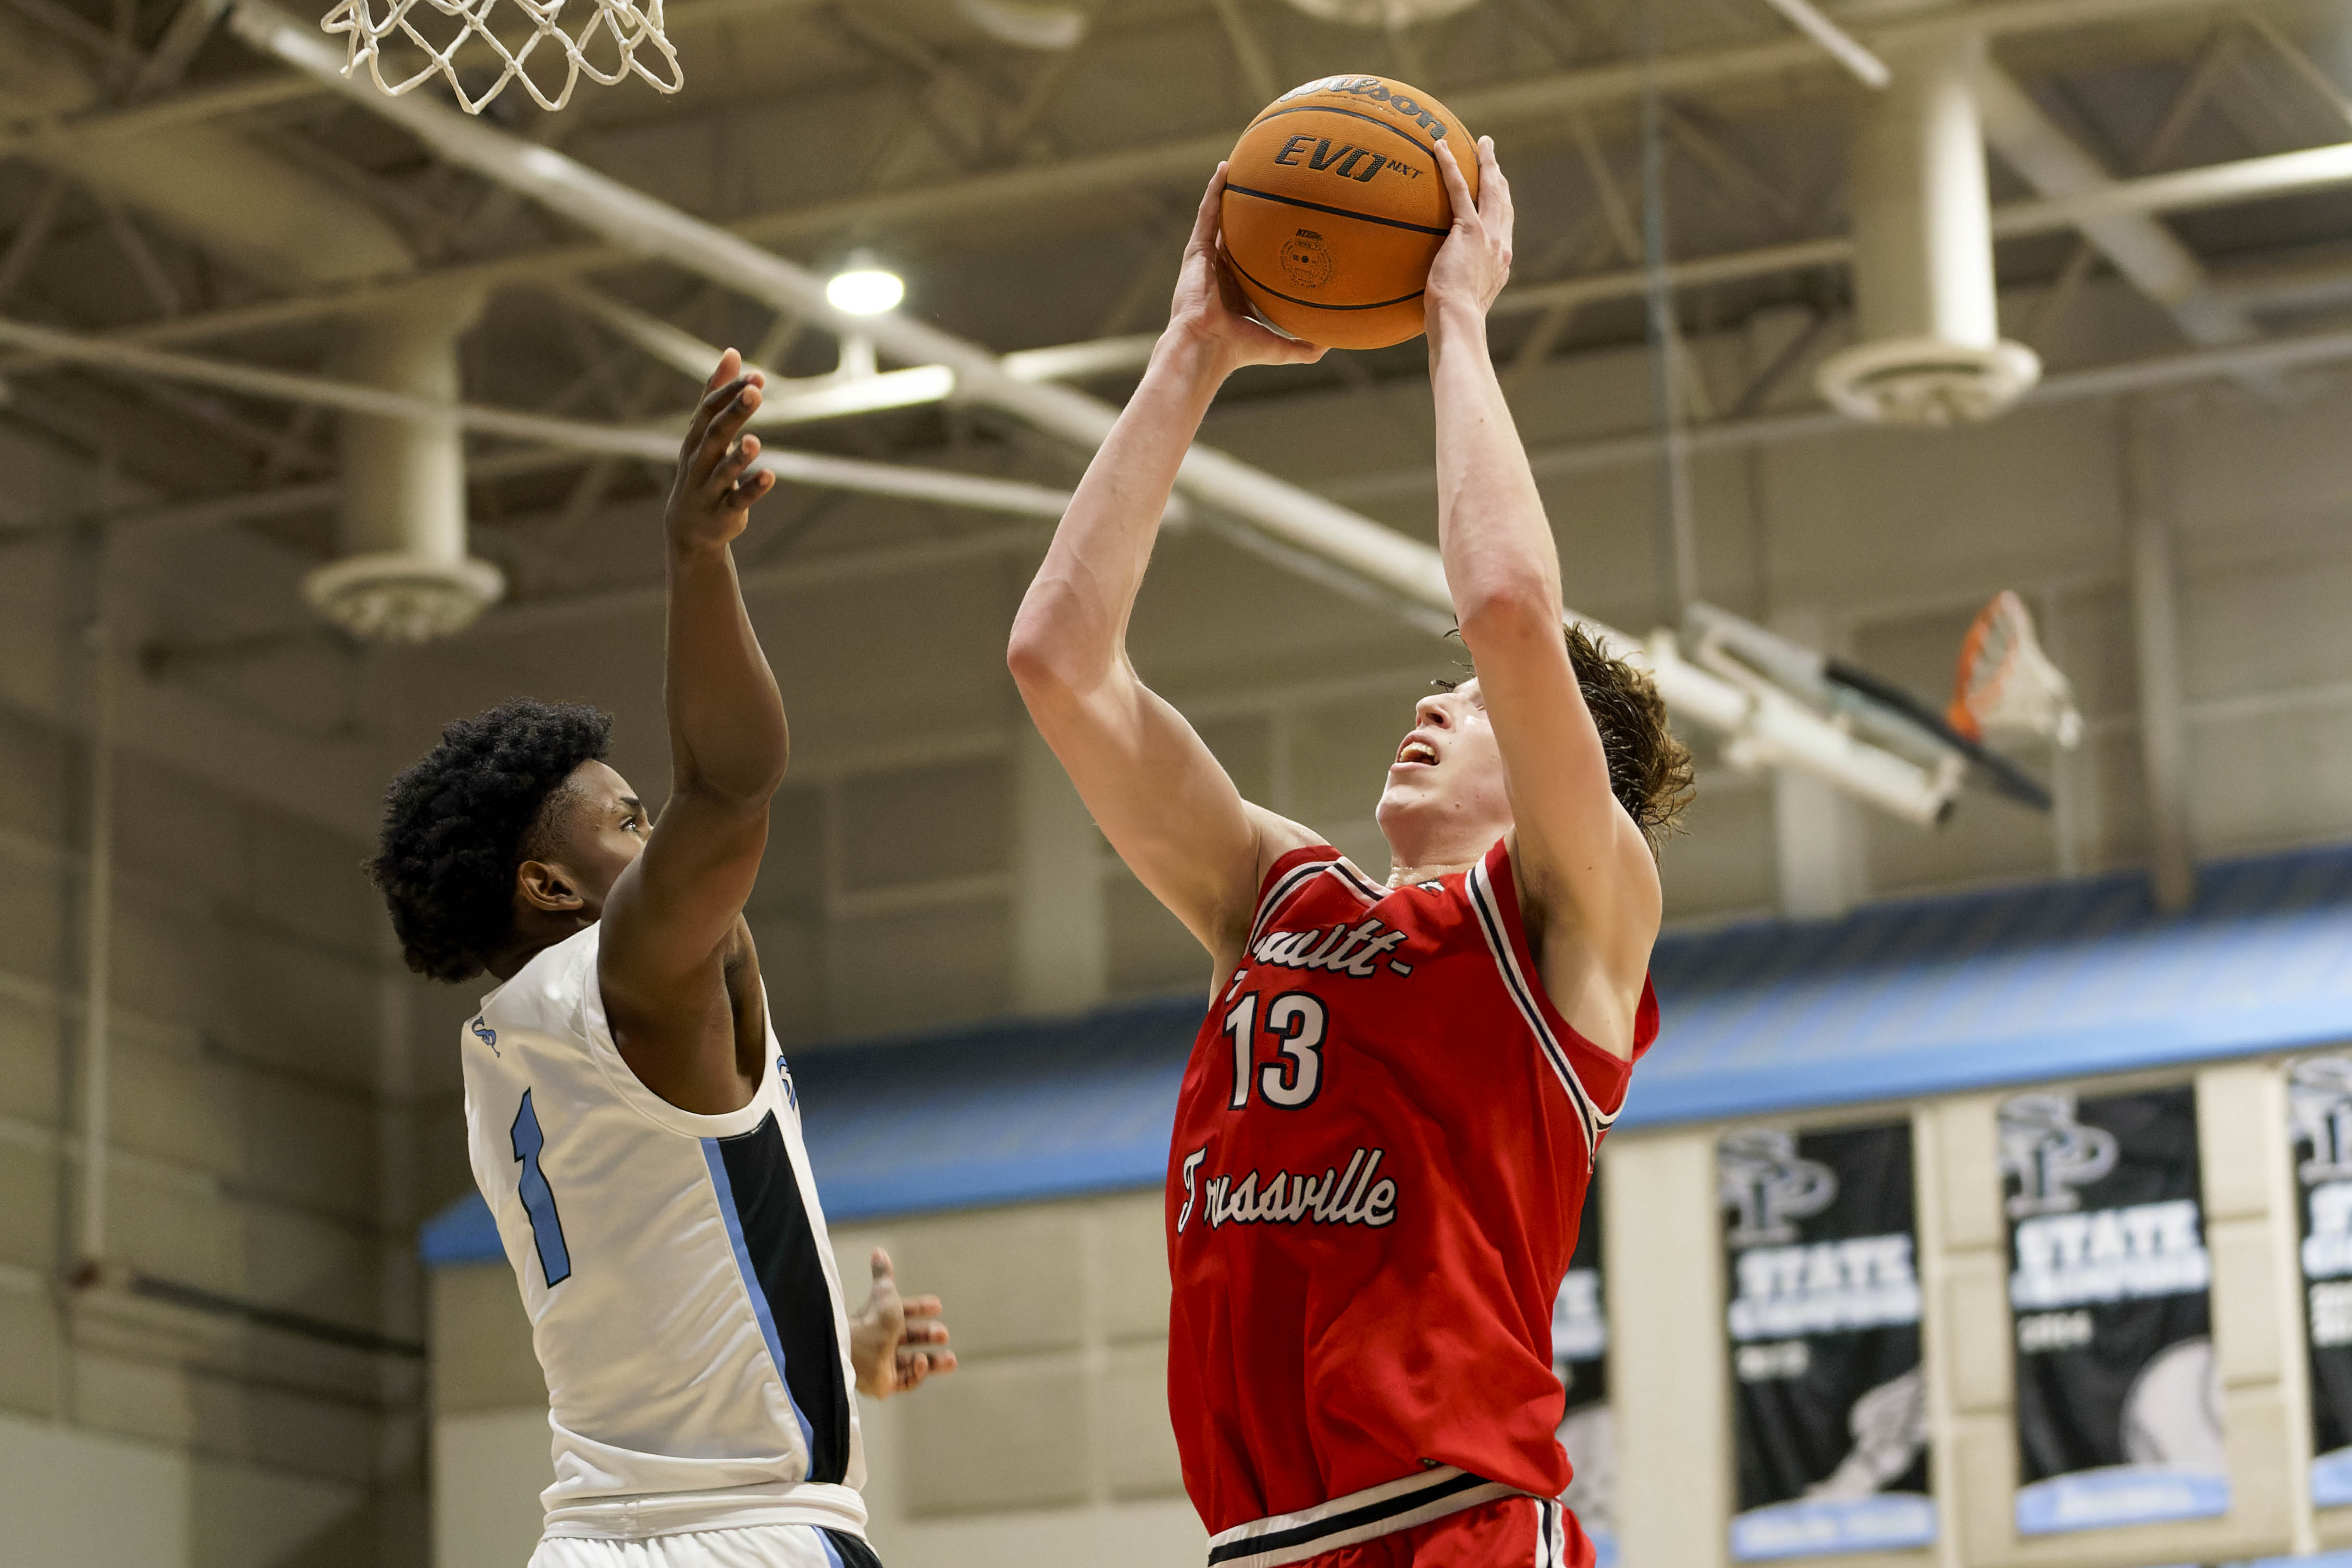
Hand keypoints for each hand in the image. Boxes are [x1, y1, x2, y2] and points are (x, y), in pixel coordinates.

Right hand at [668, 348, 775, 549]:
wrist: (688, 529)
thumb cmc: (701, 470)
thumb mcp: (706, 433)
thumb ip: (718, 393)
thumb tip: (731, 352)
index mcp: (696, 439)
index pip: (709, 410)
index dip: (730, 392)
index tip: (756, 376)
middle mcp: (699, 462)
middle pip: (715, 434)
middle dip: (734, 413)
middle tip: (755, 393)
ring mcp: (710, 489)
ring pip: (723, 471)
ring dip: (739, 456)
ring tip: (754, 440)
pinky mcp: (724, 513)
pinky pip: (738, 500)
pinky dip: (753, 488)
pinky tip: (770, 476)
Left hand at [849, 1247, 955, 1398]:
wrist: (856, 1354)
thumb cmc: (871, 1323)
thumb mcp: (884, 1294)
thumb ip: (883, 1274)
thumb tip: (878, 1250)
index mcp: (879, 1319)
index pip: (903, 1312)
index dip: (919, 1308)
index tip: (937, 1305)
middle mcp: (881, 1341)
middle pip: (911, 1338)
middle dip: (929, 1335)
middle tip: (944, 1335)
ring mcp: (883, 1364)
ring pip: (913, 1363)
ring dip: (933, 1361)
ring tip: (951, 1360)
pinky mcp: (885, 1384)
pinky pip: (907, 1380)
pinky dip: (917, 1372)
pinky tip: (921, 1362)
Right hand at [1163, 163, 1326, 378]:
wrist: (1206, 347)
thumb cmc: (1236, 351)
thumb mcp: (1278, 348)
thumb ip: (1302, 347)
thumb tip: (1330, 345)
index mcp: (1235, 290)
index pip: (1250, 261)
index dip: (1264, 244)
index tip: (1282, 227)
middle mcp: (1219, 271)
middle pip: (1235, 233)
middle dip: (1246, 213)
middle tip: (1264, 190)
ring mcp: (1205, 259)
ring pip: (1218, 217)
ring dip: (1227, 192)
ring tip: (1241, 166)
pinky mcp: (1196, 251)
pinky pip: (1207, 213)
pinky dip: (1214, 190)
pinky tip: (1225, 169)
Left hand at [1426, 137, 1512, 327]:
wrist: (1459, 323)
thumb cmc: (1452, 324)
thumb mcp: (1457, 307)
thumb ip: (1451, 292)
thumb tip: (1431, 299)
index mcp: (1499, 263)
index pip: (1503, 226)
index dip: (1500, 204)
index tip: (1496, 190)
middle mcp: (1500, 246)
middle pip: (1503, 201)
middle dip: (1499, 176)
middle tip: (1492, 155)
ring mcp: (1489, 236)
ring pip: (1490, 189)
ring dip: (1486, 162)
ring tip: (1481, 143)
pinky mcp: (1470, 231)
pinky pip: (1460, 190)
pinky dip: (1451, 166)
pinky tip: (1440, 147)